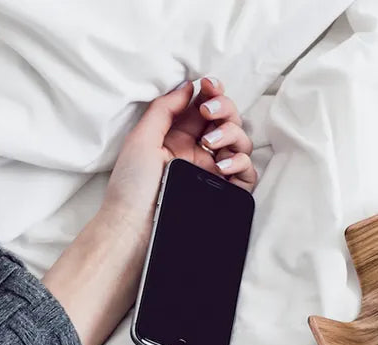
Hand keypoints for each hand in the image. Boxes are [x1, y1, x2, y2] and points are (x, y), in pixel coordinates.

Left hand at [43, 77, 256, 344]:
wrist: (134, 226)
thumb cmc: (131, 184)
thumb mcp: (142, 137)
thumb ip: (165, 107)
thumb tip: (189, 85)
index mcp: (178, 136)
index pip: (205, 107)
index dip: (212, 92)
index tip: (208, 84)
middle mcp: (198, 151)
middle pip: (228, 119)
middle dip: (224, 108)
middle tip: (209, 113)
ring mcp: (213, 172)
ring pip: (241, 142)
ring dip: (231, 133)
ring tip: (211, 143)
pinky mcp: (223, 193)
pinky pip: (246, 172)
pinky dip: (239, 162)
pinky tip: (221, 164)